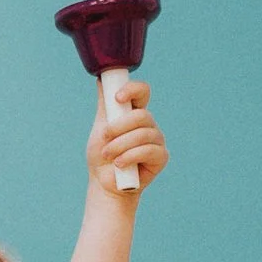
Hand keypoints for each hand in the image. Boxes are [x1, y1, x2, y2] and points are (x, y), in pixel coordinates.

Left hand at [88, 79, 167, 195]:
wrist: (104, 182)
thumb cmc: (103, 154)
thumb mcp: (100, 127)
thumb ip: (105, 105)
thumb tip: (101, 79)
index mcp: (134, 113)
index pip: (143, 92)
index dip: (133, 90)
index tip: (118, 98)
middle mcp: (149, 124)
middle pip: (141, 115)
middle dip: (118, 127)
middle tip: (104, 138)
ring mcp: (157, 140)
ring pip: (142, 134)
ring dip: (119, 145)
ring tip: (108, 155)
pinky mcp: (161, 157)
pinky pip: (148, 151)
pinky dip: (129, 157)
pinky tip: (119, 164)